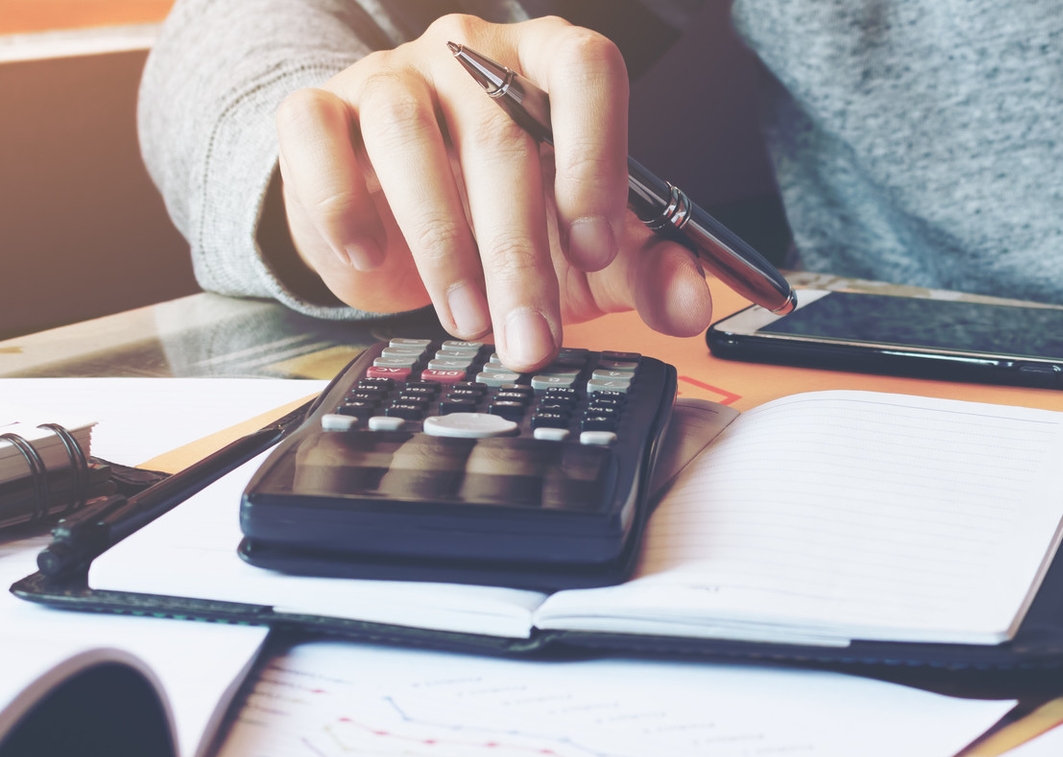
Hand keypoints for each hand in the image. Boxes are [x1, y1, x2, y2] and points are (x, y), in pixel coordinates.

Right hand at [271, 15, 712, 369]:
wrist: (396, 217)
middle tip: (532, 339)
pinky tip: (370, 255)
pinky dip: (340, 203)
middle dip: (520, 257)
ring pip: (410, 138)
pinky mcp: (319, 108)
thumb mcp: (589, 253)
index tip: (593, 246)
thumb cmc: (506, 218)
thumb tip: (691, 306)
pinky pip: (316, 135)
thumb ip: (649, 271)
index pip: (586, 68)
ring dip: (442, 246)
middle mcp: (471, 56)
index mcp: (550, 66)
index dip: (594, 156)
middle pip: (501, 136)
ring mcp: (392, 75)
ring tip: (468, 322)